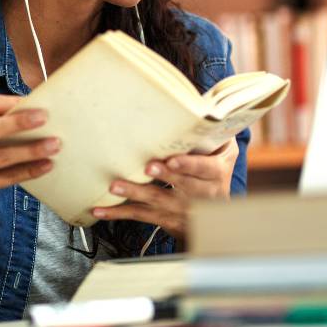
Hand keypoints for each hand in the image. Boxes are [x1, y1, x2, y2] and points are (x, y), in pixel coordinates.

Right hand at [0, 94, 58, 235]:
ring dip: (31, 149)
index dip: (10, 102)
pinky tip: (46, 165)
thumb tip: (33, 112)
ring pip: (1, 155)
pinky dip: (28, 171)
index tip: (35, 101)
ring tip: (54, 144)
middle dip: (19, 122)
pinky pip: (6, 177)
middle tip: (45, 117)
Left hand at [90, 138, 238, 241]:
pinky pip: (142, 216)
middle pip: (181, 185)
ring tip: (115, 186)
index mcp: (216, 174)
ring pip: (158, 201)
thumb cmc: (215, 173)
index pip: (204, 168)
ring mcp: (183, 210)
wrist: (218, 218)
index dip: (188, 165)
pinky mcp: (166, 220)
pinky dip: (119, 213)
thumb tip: (203, 107)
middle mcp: (202, 194)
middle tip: (146, 167)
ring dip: (135, 193)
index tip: (172, 160)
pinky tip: (101, 210)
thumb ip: (215, 133)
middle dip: (163, 176)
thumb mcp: (225, 153)